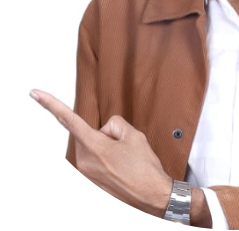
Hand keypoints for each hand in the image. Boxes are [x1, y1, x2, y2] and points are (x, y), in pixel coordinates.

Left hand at [30, 89, 172, 217]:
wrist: (152, 197)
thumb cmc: (144, 168)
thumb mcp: (134, 135)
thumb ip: (114, 124)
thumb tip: (103, 131)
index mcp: (94, 146)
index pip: (68, 120)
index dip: (50, 104)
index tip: (34, 93)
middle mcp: (84, 162)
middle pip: (89, 135)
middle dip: (105, 136)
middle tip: (125, 148)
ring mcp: (86, 175)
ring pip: (93, 149)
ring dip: (107, 150)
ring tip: (125, 162)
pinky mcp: (91, 184)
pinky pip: (96, 163)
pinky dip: (109, 163)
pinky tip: (122, 171)